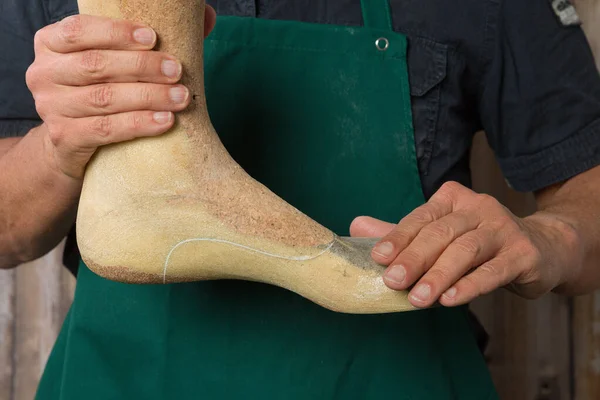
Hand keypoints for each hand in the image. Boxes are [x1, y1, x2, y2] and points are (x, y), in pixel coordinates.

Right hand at [26, 7, 216, 178]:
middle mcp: (43, 73)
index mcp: (51, 43)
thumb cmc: (104, 91)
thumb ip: (152, 40)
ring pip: (104, 99)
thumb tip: (208, 17)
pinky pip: (106, 129)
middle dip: (142, 67)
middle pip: (96, 65)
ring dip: (148, 97)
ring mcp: (50, 107)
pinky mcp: (64, 138)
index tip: (153, 37)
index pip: (79, 30)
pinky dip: (139, 124)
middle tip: (177, 71)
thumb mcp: (117, 62)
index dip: (117, 32)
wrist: (73, 143)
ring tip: (181, 98)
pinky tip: (165, 121)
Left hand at [350, 182, 579, 307]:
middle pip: (441, 233)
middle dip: (415, 258)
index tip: (378, 258)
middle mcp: (479, 207)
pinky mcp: (523, 254)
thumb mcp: (439, 234)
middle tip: (392, 282)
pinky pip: (493, 270)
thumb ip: (400, 233)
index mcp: (453, 199)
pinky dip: (470, 285)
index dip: (399, 237)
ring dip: (439, 275)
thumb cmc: (479, 243)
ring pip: (466, 250)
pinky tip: (450, 300)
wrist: (542, 249)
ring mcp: (503, 229)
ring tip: (417, 299)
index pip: (421, 217)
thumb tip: (355, 225)